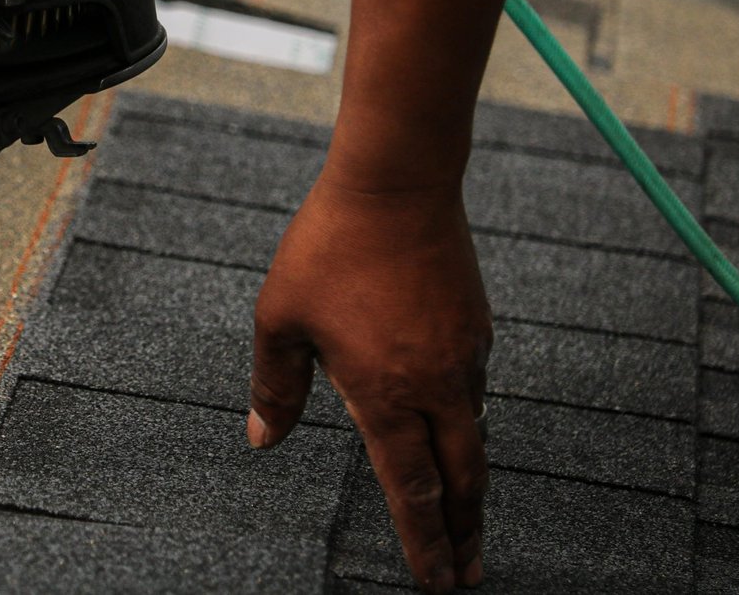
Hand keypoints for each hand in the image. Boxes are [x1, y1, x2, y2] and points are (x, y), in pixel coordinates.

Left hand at [249, 176, 491, 592]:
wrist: (395, 183)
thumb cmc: (328, 247)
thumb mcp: (280, 319)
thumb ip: (274, 386)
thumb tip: (260, 439)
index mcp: (383, 393)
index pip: (411, 490)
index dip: (423, 542)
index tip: (434, 581)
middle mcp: (435, 385)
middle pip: (462, 482)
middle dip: (463, 535)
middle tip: (464, 574)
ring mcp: (464, 356)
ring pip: (472, 436)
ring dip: (469, 482)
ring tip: (462, 513)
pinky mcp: (477, 328)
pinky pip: (473, 391)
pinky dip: (465, 422)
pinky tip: (451, 426)